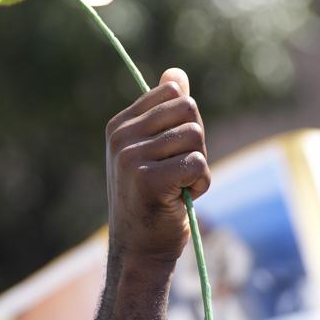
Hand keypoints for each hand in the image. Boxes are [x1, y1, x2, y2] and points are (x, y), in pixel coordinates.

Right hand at [105, 68, 210, 265]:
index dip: (185, 122)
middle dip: (196, 141)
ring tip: (178, 186)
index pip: (172, 92)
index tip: (170, 149)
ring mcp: (131, 157)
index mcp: (119, 124)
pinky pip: (198, 164)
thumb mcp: (154, 148)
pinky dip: (200, 185)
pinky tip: (181, 198)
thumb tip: (177, 73)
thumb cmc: (151, 198)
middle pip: (188, 111)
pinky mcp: (148, 179)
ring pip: (195, 138)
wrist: (138, 247)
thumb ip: (165, 111)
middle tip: (178, 170)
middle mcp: (120, 137)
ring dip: (199, 166)